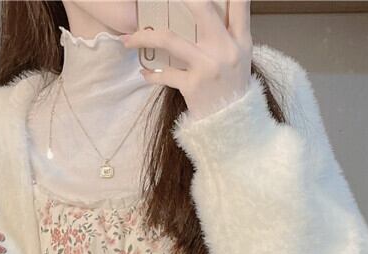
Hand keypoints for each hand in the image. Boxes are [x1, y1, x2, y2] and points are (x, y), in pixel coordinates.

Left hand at [122, 0, 252, 120]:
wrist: (234, 128)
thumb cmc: (233, 90)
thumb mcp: (241, 60)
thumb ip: (228, 36)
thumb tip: (208, 13)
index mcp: (241, 40)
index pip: (239, 4)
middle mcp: (226, 49)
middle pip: (201, 9)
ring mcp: (208, 67)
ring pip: (169, 39)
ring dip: (143, 37)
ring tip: (127, 39)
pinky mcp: (193, 86)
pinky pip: (164, 74)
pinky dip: (151, 75)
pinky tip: (144, 73)